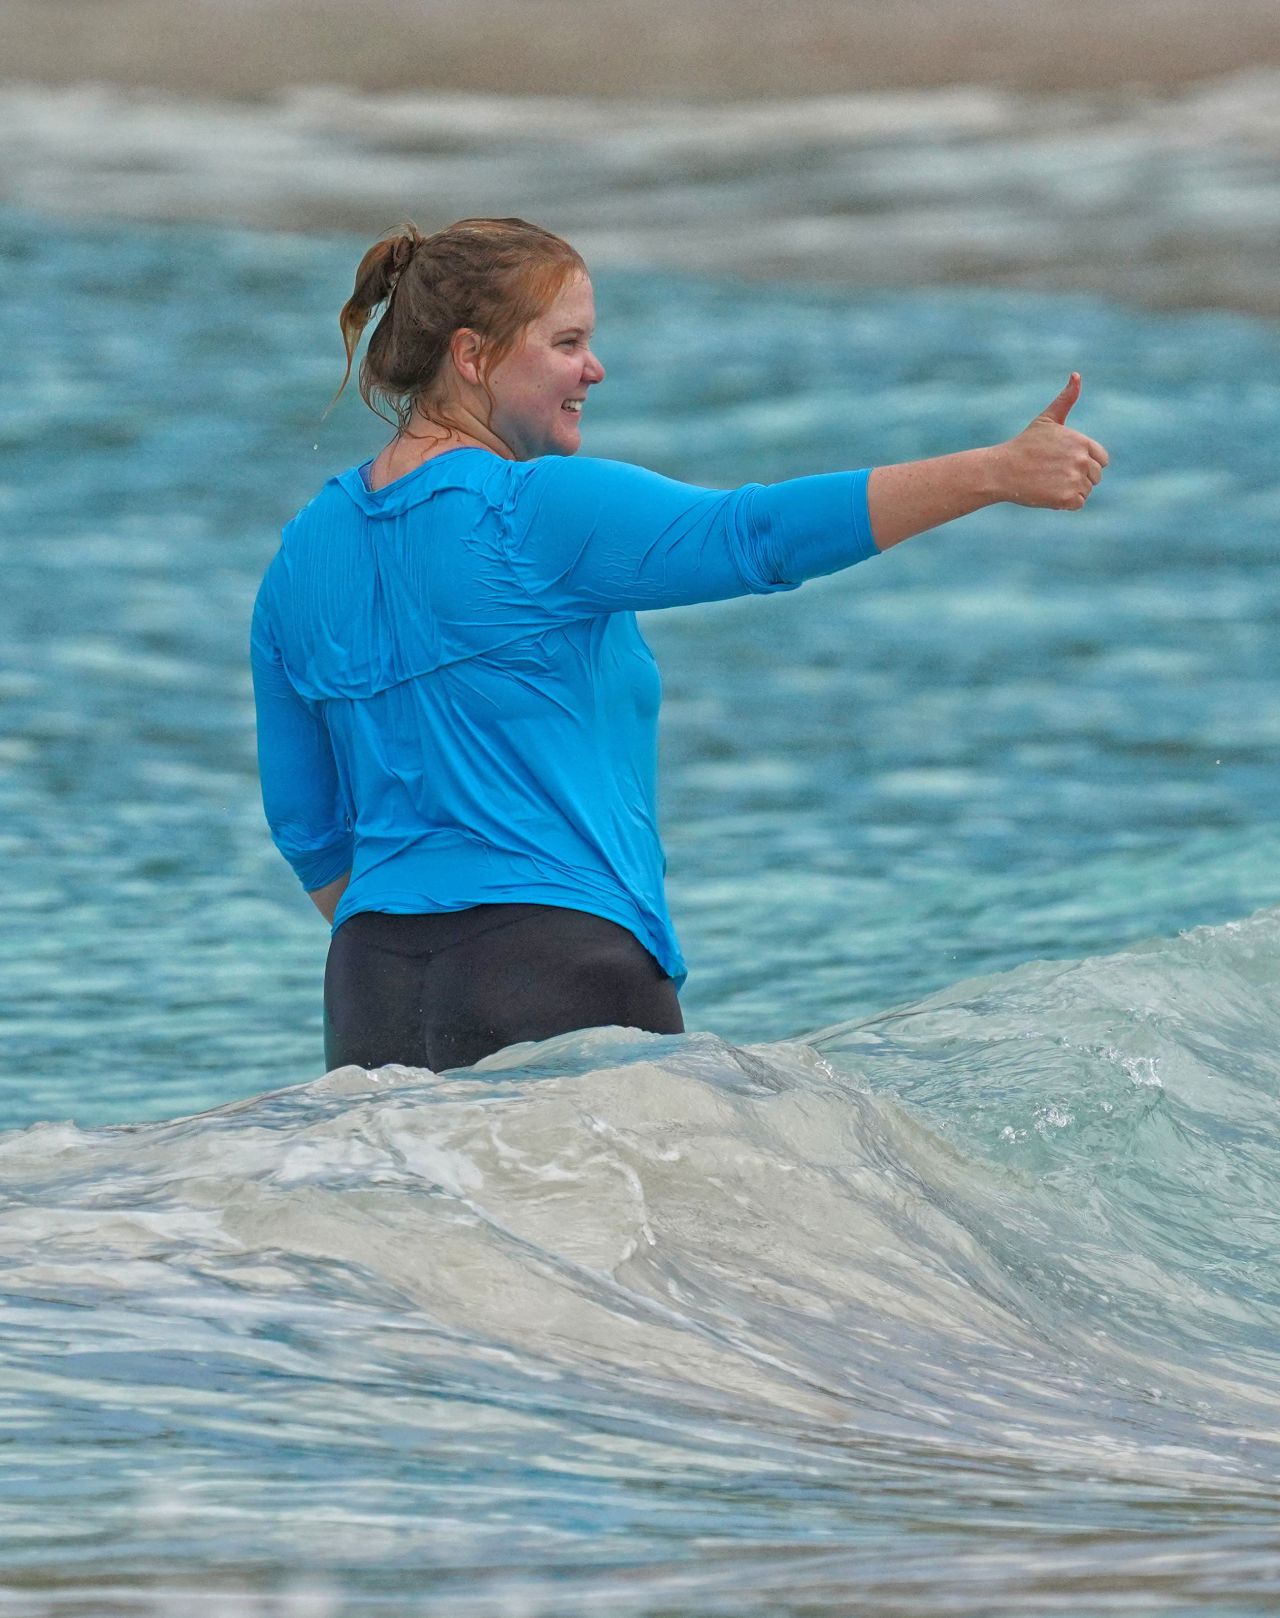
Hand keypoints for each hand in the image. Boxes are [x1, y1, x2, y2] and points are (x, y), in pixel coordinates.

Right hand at [989, 374, 1108, 510]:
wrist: (1002, 470)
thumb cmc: (1024, 445)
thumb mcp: (1046, 420)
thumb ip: (1066, 400)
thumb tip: (1077, 375)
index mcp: (1082, 442)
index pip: (1101, 460)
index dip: (1084, 463)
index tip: (1064, 463)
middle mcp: (1082, 459)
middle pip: (1095, 477)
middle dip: (1078, 478)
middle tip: (1052, 475)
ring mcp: (1075, 479)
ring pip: (1086, 491)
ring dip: (1070, 491)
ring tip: (1048, 483)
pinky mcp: (1067, 498)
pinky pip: (1077, 504)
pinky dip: (1063, 503)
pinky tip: (1047, 493)